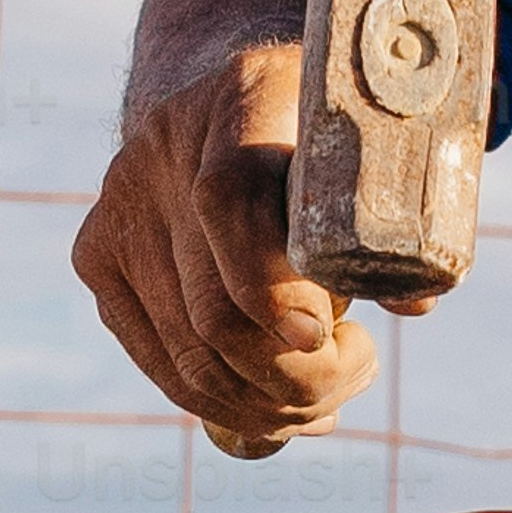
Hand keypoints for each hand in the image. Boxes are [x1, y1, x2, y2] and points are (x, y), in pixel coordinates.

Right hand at [70, 51, 411, 455]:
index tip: (324, 339)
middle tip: (357, 372)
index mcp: (243, 98)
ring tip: (327, 402)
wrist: (233, 105)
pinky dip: (222, 405)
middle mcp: (164, 147)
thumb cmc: (325, 135)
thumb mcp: (367, 147)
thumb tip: (413, 299)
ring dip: (265, 404)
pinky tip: (278, 414)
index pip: (230, 204)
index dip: (272, 289)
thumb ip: (390, 217)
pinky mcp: (97, 255)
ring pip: (186, 351)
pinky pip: (159, 360)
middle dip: (292, 374)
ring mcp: (120, 204)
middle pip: (211, 305)